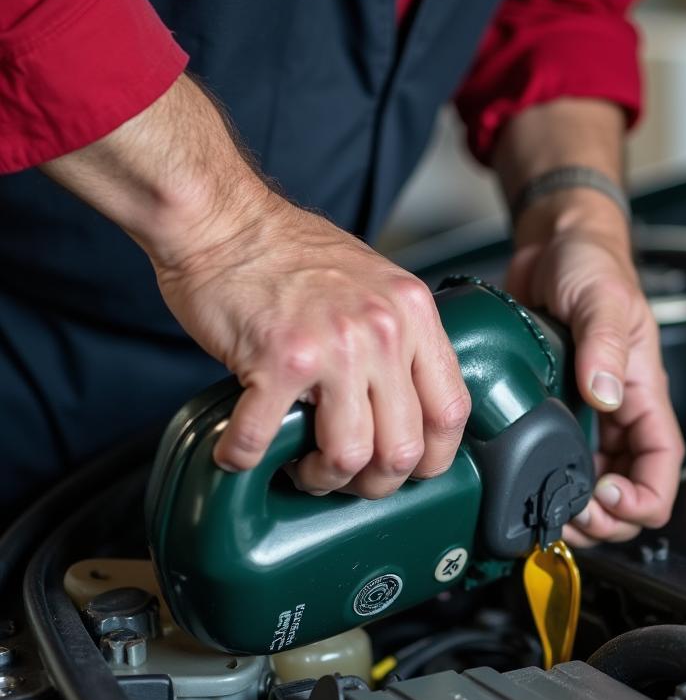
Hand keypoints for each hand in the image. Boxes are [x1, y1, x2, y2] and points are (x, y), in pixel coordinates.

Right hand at [153, 194, 470, 496]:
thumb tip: (406, 409)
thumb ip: (399, 341)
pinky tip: (241, 451)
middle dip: (374, 482)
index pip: (451, 411)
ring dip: (320, 478)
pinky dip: (247, 457)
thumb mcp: (375, 285)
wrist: (221, 217)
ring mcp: (332, 348)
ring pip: (348, 456)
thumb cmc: (289, 252)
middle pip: (402, 449)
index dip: (433, 457)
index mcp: (413, 315)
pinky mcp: (276, 360)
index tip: (408, 469)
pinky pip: (266, 439)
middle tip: (346, 475)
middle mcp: (382, 332)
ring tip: (301, 465)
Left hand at [505, 196, 683, 545]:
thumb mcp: (602, 299)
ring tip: (548, 509)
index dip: (642, 497)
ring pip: (591, 484)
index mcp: (643, 393)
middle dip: (606, 516)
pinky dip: (546, 482)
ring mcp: (587, 417)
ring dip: (574, 508)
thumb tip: (604, 395)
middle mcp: (618, 412)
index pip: (662, 466)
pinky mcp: (555, 412)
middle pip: (628, 488)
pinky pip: (558, 461)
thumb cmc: (591, 264)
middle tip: (570, 513)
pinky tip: (526, 482)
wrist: (553, 246)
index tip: (608, 496)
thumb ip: (603, 345)